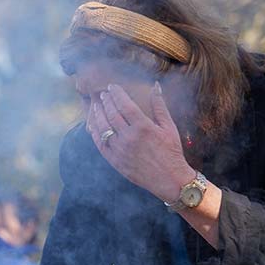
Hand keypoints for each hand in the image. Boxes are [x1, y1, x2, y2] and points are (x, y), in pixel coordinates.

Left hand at [87, 82, 194, 200]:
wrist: (168, 178)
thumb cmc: (171, 151)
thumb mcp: (169, 126)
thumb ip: (159, 106)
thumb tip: (155, 86)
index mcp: (143, 127)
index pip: (124, 105)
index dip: (116, 94)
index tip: (112, 87)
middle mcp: (129, 137)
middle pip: (112, 114)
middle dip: (105, 102)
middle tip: (103, 94)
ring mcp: (119, 149)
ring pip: (102, 127)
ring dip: (97, 114)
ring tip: (96, 106)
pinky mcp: (114, 160)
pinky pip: (99, 143)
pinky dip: (94, 132)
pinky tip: (93, 124)